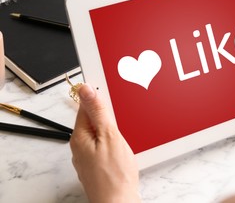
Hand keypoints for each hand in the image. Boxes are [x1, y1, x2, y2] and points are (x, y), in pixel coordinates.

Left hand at [70, 84, 140, 202]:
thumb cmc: (115, 175)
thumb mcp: (110, 136)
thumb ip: (98, 112)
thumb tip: (85, 89)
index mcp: (79, 137)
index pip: (84, 107)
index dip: (98, 98)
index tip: (111, 93)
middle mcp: (80, 147)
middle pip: (92, 120)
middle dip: (106, 115)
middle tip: (121, 116)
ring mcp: (88, 157)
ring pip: (99, 133)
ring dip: (111, 129)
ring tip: (124, 132)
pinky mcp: (97, 165)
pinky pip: (103, 146)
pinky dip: (113, 142)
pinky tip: (122, 146)